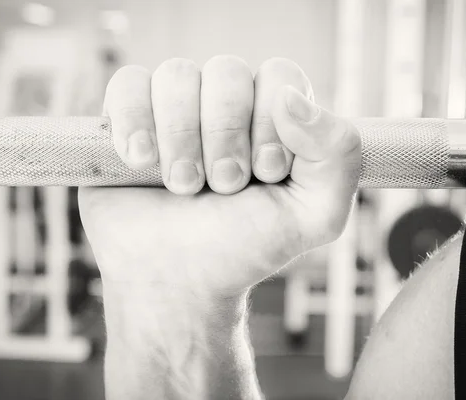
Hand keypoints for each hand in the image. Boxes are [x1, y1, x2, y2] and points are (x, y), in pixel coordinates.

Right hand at [78, 55, 360, 307]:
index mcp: (273, 117)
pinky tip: (140, 161)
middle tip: (223, 186)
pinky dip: (134, 120)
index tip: (264, 175)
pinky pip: (127, 81)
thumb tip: (292, 97)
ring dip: (181, 137)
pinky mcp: (128, 116)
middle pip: (226, 70)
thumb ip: (337, 155)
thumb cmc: (244, 247)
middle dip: (225, 136)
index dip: (270, 122)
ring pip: (177, 74)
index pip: (279, 75)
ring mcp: (175, 107)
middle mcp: (225, 104)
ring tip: (183, 186)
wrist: (176, 279)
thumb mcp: (314, 215)